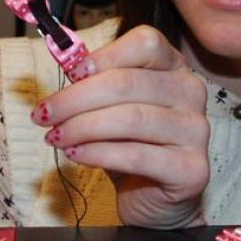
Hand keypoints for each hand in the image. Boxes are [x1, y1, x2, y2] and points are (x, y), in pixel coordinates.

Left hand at [31, 25, 209, 228]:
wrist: (154, 197)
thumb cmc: (129, 143)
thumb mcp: (110, 106)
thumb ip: (94, 80)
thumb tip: (65, 60)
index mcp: (174, 66)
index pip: (145, 43)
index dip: (105, 55)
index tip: (71, 73)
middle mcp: (191, 92)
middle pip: (127, 83)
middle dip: (76, 99)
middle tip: (44, 114)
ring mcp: (196, 130)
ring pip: (131, 118)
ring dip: (82, 127)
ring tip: (55, 136)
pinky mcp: (192, 168)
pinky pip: (137, 155)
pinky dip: (98, 153)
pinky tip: (76, 154)